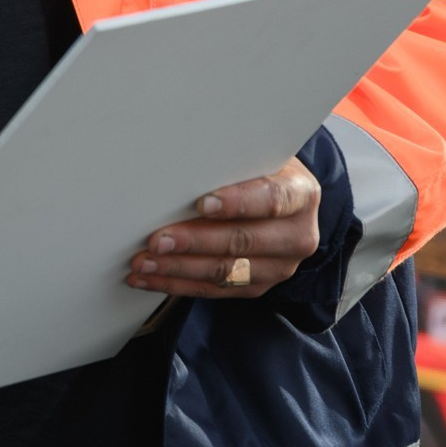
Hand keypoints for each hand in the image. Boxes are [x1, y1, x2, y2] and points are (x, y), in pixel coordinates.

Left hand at [125, 157, 321, 298]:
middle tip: (157, 240)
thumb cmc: (260, 170)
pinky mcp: (258, 286)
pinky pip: (216, 290)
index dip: (236, 203)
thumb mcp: (257, 156)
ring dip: (179, 268)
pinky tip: (151, 277)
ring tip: (144, 262)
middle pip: (242, 241)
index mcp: (301, 194)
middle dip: (194, 242)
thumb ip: (231, 161)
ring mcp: (280, 266)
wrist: (284, 202)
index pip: (270, 200)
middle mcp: (297, 236)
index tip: (201, 204)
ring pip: (226, 271)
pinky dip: (178, 284)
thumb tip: (182, 161)